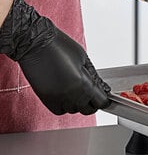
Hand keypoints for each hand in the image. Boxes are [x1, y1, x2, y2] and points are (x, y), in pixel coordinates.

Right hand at [0, 0, 110, 114]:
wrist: (36, 44)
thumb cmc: (59, 47)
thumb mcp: (84, 59)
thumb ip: (95, 77)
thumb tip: (104, 88)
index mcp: (82, 83)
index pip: (100, 102)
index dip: (104, 98)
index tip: (104, 94)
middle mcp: (70, 95)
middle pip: (88, 109)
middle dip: (92, 101)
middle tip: (92, 90)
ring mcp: (57, 99)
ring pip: (74, 110)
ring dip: (78, 102)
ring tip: (77, 87)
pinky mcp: (46, 99)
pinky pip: (60, 110)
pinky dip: (65, 105)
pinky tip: (67, 92)